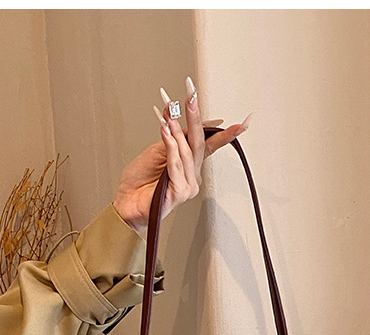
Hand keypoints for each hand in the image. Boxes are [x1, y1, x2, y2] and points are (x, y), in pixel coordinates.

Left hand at [113, 76, 251, 236]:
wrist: (126, 203)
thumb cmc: (140, 181)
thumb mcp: (158, 151)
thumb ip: (173, 139)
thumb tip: (181, 119)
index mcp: (191, 167)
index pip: (210, 145)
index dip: (225, 134)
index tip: (243, 122)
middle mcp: (193, 177)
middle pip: (199, 144)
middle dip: (195, 117)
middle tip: (191, 96)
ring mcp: (188, 186)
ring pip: (186, 153)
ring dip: (176, 131)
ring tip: (167, 114)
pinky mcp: (179, 192)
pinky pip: (176, 165)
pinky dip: (170, 147)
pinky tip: (165, 132)